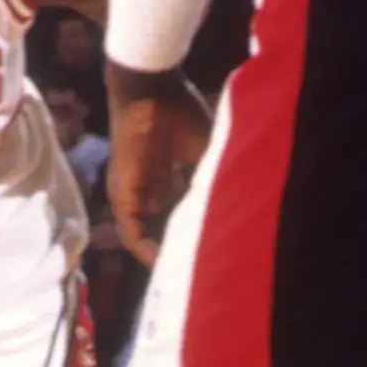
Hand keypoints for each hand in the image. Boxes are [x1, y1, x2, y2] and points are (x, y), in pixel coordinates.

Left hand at [104, 72, 213, 266]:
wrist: (150, 88)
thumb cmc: (178, 109)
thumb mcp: (205, 150)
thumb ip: (215, 176)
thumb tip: (243, 198)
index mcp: (169, 179)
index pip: (181, 217)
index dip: (196, 235)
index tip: (219, 251)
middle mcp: (150, 192)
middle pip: (165, 231)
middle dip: (183, 253)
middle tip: (208, 274)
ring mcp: (134, 195)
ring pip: (148, 237)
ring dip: (166, 257)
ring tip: (189, 277)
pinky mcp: (124, 195)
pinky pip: (133, 233)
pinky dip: (148, 251)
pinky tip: (167, 265)